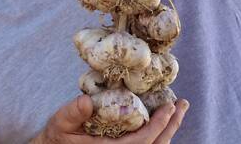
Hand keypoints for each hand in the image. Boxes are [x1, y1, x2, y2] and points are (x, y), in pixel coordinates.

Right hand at [30, 95, 188, 143]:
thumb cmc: (58, 137)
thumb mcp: (60, 122)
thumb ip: (73, 113)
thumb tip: (87, 101)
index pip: (143, 142)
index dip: (160, 125)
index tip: (170, 107)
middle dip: (172, 126)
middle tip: (182, 104)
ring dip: (169, 130)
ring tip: (177, 110)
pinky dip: (159, 134)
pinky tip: (162, 121)